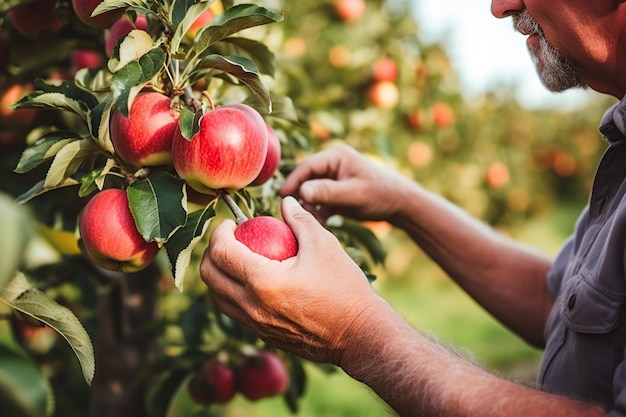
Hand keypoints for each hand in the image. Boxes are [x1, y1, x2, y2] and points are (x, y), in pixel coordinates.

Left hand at [200, 196, 382, 363]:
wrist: (358, 335)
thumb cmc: (344, 288)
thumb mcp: (324, 244)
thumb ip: (300, 219)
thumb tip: (286, 201)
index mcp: (262, 281)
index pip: (222, 252)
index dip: (219, 232)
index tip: (231, 223)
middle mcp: (252, 306)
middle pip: (210, 276)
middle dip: (211, 252)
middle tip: (228, 238)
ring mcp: (256, 325)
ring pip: (218, 298)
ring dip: (220, 274)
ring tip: (237, 258)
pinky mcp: (264, 335)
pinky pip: (235, 311)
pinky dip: (233, 293)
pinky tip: (253, 280)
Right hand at [279, 144, 412, 222]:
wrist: (399, 203)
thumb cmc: (379, 194)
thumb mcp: (353, 194)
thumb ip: (327, 192)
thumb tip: (301, 192)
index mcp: (336, 156)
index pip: (307, 166)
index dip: (293, 181)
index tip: (282, 197)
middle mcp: (332, 164)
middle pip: (306, 179)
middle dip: (297, 196)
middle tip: (288, 213)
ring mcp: (333, 178)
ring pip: (310, 192)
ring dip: (306, 207)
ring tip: (302, 222)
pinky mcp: (335, 192)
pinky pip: (318, 202)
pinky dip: (316, 213)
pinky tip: (316, 225)